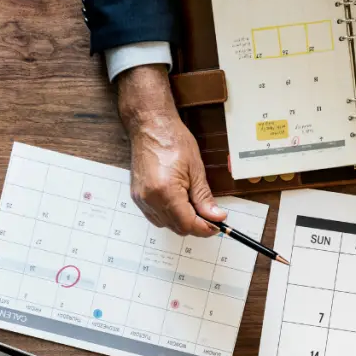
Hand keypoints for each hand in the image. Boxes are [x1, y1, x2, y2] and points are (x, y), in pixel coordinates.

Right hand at [116, 64, 225, 236]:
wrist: (150, 126)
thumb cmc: (172, 140)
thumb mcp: (196, 169)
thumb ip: (204, 197)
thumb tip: (216, 217)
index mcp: (166, 192)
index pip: (188, 224)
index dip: (205, 228)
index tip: (217, 225)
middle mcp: (150, 199)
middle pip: (177, 227)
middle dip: (196, 225)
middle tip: (210, 215)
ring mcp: (141, 199)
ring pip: (166, 225)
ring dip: (182, 221)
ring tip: (194, 206)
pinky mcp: (138, 196)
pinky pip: (156, 216)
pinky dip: (170, 216)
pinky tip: (180, 204)